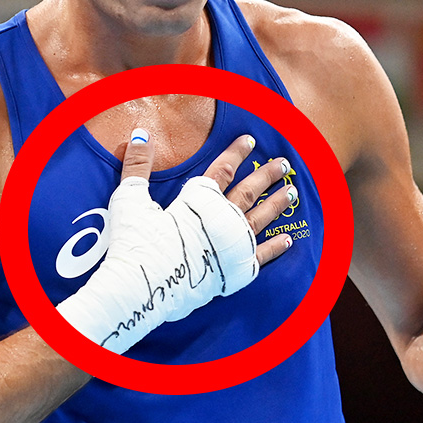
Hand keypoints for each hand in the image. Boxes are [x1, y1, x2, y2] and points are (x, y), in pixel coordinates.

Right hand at [56, 128, 296, 353]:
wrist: (142, 288)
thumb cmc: (135, 243)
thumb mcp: (130, 198)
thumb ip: (137, 165)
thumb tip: (140, 134)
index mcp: (199, 200)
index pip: (222, 169)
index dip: (236, 153)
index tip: (250, 140)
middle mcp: (222, 219)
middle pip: (250, 191)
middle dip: (267, 175)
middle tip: (283, 164)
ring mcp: (232, 245)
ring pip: (261, 218)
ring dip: (277, 204)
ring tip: (292, 191)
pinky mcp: (234, 271)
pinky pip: (260, 256)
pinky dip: (275, 248)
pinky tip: (287, 240)